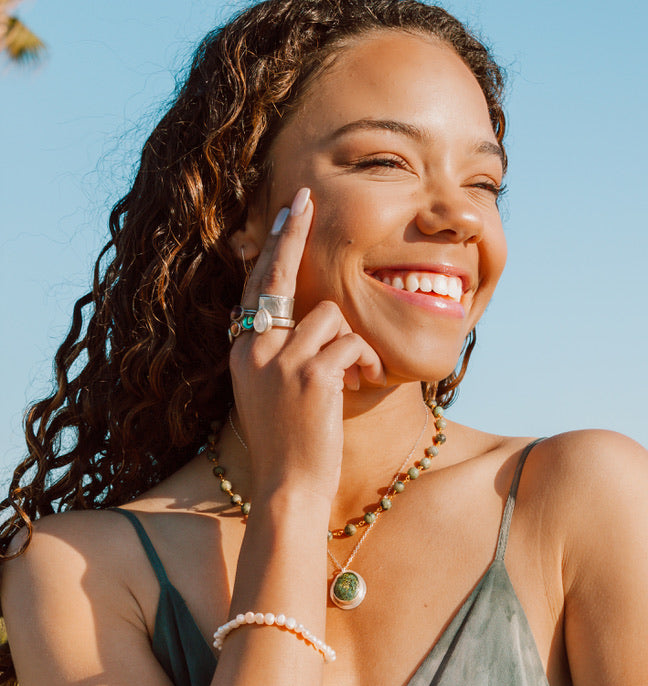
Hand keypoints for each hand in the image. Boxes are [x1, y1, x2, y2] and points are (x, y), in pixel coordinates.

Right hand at [232, 187, 385, 504]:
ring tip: (352, 377)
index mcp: (243, 352)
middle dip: (293, 235)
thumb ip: (279, 354)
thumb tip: (307, 319)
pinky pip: (352, 344)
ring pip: (331, 316)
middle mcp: (256, 350)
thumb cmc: (288, 444)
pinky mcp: (312, 375)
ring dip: (352, 343)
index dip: (271, 250)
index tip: (283, 216)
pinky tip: (361, 386)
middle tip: (305, 198)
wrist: (288, 487)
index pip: (256, 288)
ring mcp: (281, 361)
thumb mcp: (269, 392)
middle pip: (280, 279)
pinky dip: (366, 363)